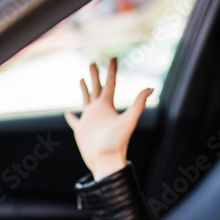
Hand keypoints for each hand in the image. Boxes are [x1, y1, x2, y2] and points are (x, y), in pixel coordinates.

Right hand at [64, 58, 152, 180]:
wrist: (106, 162)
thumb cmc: (117, 143)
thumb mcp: (128, 121)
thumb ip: (138, 104)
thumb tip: (151, 88)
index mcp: (108, 106)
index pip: (110, 83)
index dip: (111, 70)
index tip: (113, 57)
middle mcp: (99, 110)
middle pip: (96, 88)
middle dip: (95, 75)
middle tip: (92, 63)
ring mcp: (90, 120)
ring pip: (86, 100)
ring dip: (84, 90)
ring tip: (82, 80)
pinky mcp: (81, 130)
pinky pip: (74, 121)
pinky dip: (71, 117)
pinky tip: (68, 113)